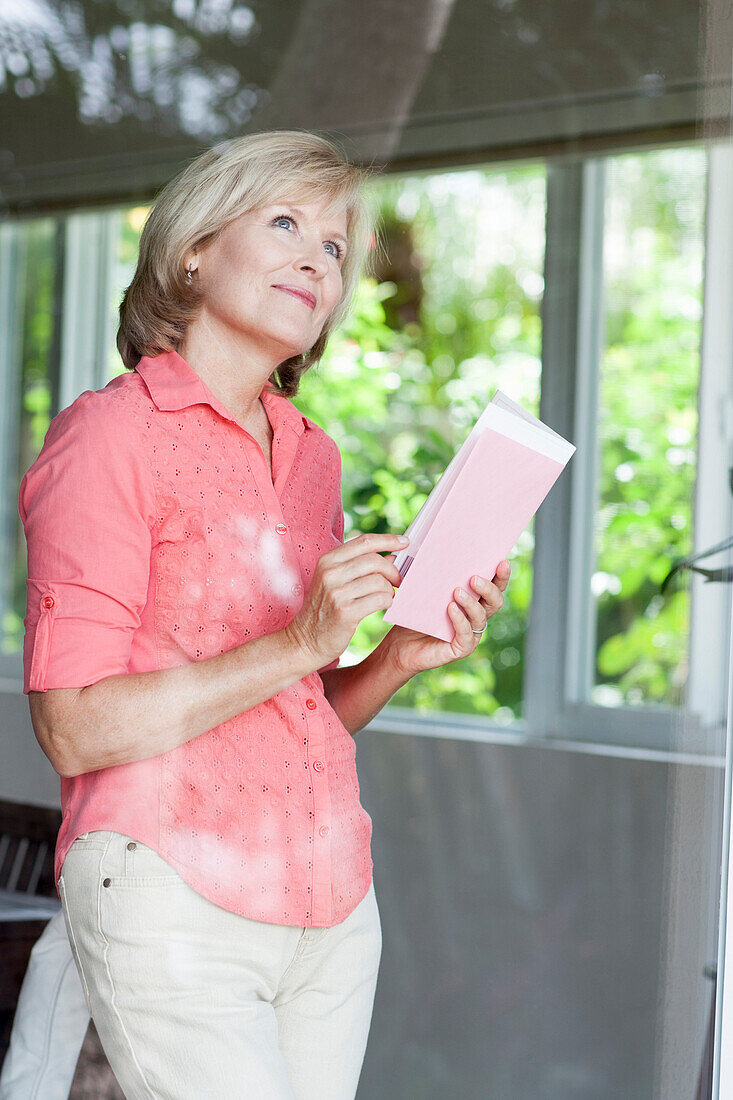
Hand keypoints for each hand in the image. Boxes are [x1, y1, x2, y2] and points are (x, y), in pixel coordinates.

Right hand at [284, 532, 406, 670]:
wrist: (305, 641)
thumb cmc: (324, 610)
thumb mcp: (335, 582)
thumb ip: (361, 566)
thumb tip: (394, 556)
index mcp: (327, 560)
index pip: (364, 542)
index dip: (387, 540)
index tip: (404, 542)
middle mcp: (330, 573)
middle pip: (374, 560)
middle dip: (393, 570)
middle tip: (399, 580)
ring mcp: (336, 593)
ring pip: (379, 581)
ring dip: (389, 589)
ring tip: (386, 596)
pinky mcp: (345, 612)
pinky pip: (380, 600)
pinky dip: (387, 602)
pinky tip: (383, 606)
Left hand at [383, 559, 511, 676]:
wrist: (400, 645)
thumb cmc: (412, 614)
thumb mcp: (418, 588)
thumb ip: (421, 568)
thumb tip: (414, 544)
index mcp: (472, 598)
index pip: (494, 585)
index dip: (501, 575)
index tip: (501, 561)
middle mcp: (475, 616)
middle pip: (495, 601)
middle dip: (490, 588)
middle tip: (474, 577)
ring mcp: (470, 633)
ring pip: (481, 617)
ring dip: (471, 602)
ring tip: (457, 591)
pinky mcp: (461, 648)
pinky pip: (466, 634)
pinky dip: (460, 620)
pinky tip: (451, 609)